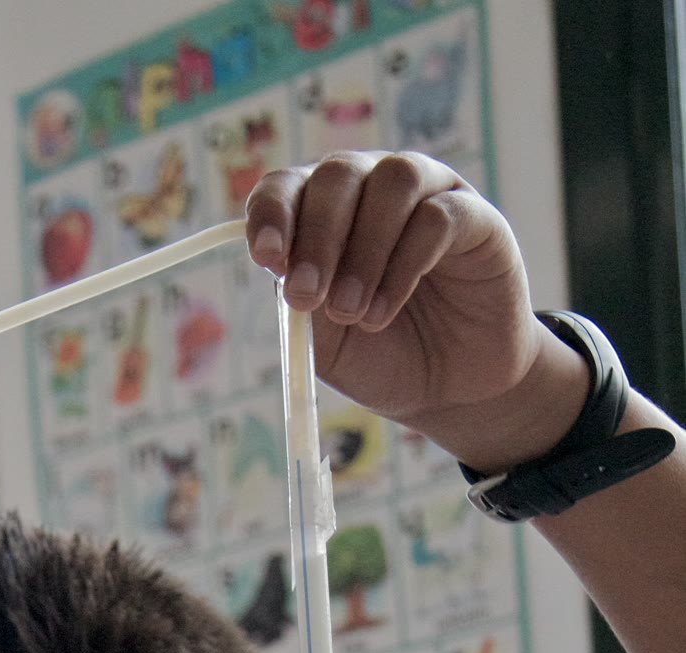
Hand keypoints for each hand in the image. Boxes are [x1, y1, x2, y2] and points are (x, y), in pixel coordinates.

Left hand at [244, 153, 587, 467]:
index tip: (267, 260)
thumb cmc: (382, 356)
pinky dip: (403, 264)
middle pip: (338, 174)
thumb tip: (282, 271)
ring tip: (352, 312)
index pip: (289, 186)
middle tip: (306, 296)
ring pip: (392, 181)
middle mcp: (375, 189)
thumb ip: (301, 304)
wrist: (449, 388)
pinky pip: (437, 216)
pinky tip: (384, 311)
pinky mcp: (475, 216)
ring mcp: (429, 194)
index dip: (272, 213)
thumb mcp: (326, 342)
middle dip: (316, 237)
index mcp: (328, 212)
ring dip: (363, 250)